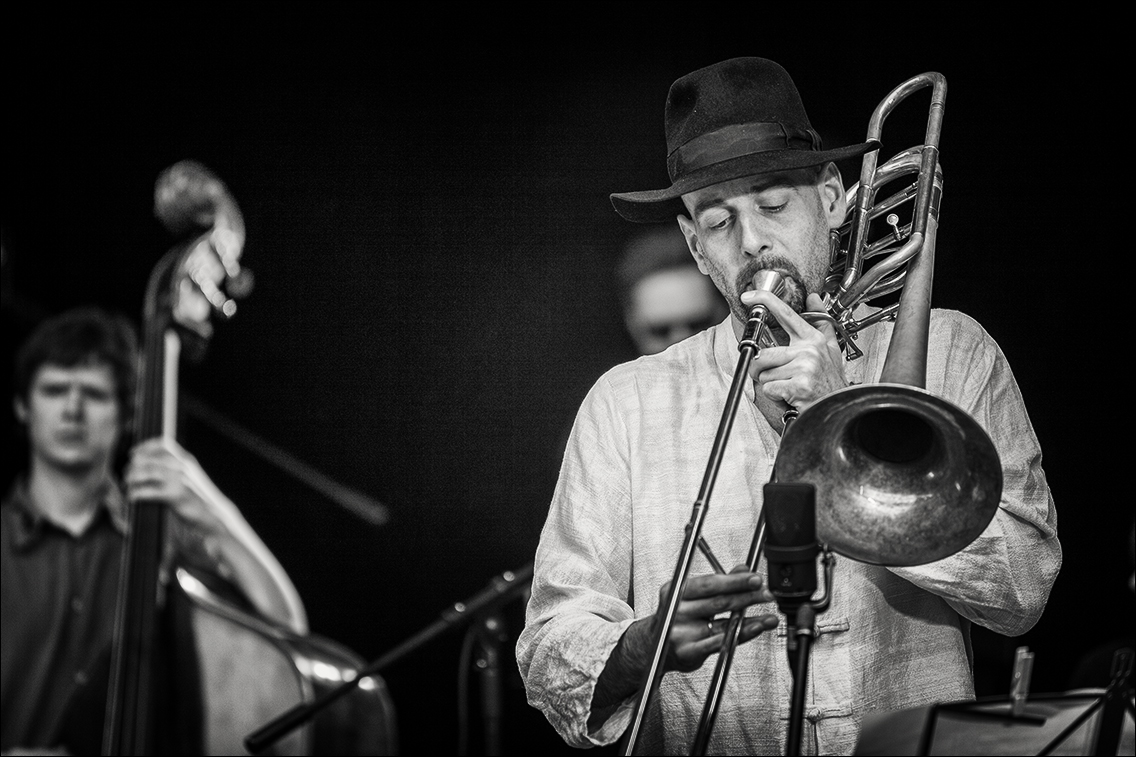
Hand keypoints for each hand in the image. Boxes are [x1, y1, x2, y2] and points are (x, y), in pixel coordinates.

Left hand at [124, 438, 228, 538]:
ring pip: (147, 472)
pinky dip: (136, 493)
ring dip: (132, 479)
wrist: (211, 514)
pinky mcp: (175, 495)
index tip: (132, 454)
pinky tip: (132, 497)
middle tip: (127, 475)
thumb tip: (149, 464)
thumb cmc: (197, 497)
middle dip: (133, 466)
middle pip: (149, 458)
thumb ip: (174, 468)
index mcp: (185, 460)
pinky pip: (148, 491)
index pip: (162, 444)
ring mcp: (179, 480)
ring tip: (127, 486)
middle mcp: (182, 466)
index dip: (144, 447)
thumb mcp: (189, 477)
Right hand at [649, 564, 778, 672]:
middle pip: (718, 602)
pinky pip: (720, 644)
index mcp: (674, 590)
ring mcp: (680, 632)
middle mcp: (676, 610)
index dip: (735, 581)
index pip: (709, 583)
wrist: (655, 646)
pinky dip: (741, 635)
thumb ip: (719, 582)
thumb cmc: (678, 617)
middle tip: (767, 594)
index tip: (755, 578)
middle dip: (747, 597)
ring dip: (751, 620)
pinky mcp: (688, 652)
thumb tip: (744, 569)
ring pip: (723, 624)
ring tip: (769, 617)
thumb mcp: (693, 595)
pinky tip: (755, 629)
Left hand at [741, 290, 847, 410]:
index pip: (787, 314)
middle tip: (776, 376)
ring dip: (771, 384)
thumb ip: (821, 322)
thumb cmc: (830, 381)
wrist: (837, 407)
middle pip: (763, 354)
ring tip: (788, 385)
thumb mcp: (830, 348)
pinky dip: (775, 395)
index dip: (766, 301)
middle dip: (761, 369)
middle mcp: (809, 350)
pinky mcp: (798, 385)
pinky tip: (790, 395)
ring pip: (764, 374)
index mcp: (813, 339)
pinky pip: (769, 388)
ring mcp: (804, 367)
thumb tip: (813, 298)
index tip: (748, 296)